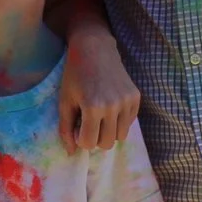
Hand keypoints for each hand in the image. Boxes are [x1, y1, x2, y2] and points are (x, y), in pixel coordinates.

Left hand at [58, 23, 139, 150]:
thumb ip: (66, 129)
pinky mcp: (136, 97)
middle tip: (89, 123)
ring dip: (109, 132)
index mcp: (93, 107)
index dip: (81, 138)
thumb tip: (71, 153)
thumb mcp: (64, 101)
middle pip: (107, 144)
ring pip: (120, 136)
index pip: (89, 143)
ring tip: (100, 117)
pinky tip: (111, 107)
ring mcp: (127, 101)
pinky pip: (129, 123)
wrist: (95, 48)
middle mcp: (113, 106)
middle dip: (95, 139)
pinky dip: (119, 121)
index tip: (77, 127)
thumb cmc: (74, 74)